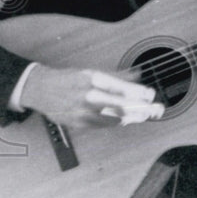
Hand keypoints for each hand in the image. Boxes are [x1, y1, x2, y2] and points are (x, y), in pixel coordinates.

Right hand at [20, 66, 164, 128]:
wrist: (40, 89)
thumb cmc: (69, 78)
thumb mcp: (93, 71)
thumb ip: (117, 75)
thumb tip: (138, 74)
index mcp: (94, 80)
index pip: (125, 89)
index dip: (141, 94)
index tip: (151, 94)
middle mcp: (89, 96)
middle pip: (123, 107)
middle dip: (143, 109)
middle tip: (156, 109)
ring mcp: (84, 112)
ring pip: (116, 119)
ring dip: (134, 118)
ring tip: (146, 115)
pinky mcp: (79, 124)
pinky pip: (105, 126)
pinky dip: (119, 123)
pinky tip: (128, 120)